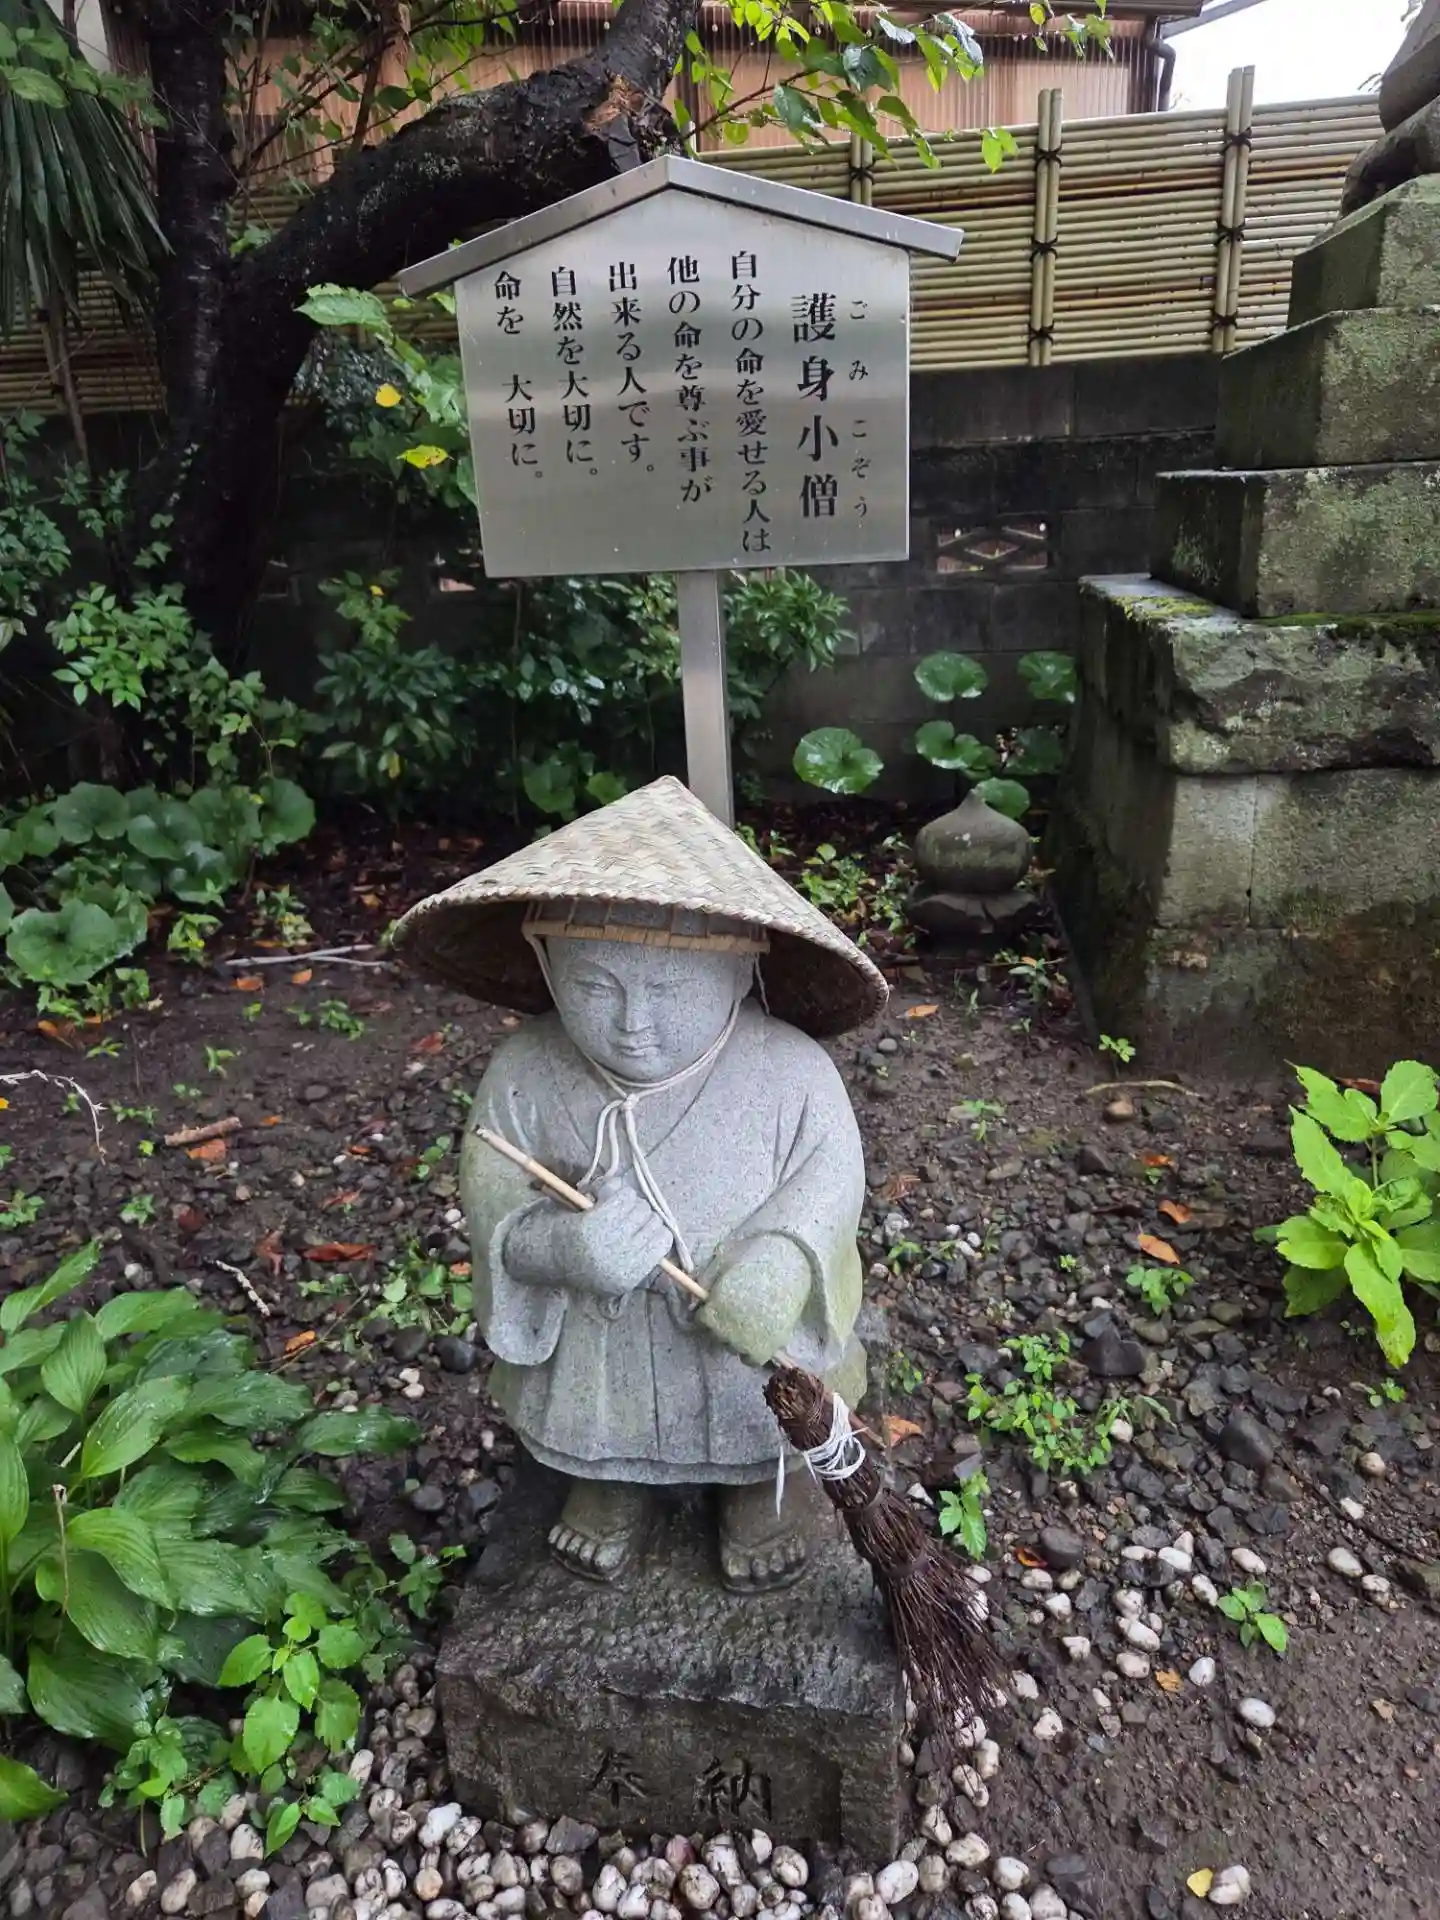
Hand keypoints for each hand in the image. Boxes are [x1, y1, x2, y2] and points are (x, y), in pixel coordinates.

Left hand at [505, 1180, 673, 1297]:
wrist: (539, 1256)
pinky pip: (619, 1195)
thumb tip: (678, 1259)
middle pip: (651, 1218)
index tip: (638, 1223)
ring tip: (606, 1203)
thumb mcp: (613, 1272)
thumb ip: (641, 1262)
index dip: (653, 1227)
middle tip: (619, 1211)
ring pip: (636, 1204)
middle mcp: (620, 1262)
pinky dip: (611, 1189)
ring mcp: (606, 1243)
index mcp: (628, 1277)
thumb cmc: (579, 1259)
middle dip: (638, 1210)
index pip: (662, 1241)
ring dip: (623, 1197)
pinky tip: (598, 1195)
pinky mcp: (591, 1224)